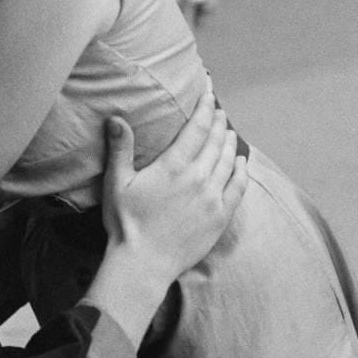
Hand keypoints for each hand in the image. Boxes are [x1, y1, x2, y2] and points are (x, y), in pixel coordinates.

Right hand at [92, 91, 248, 344]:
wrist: (143, 264)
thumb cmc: (126, 223)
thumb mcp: (117, 183)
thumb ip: (120, 148)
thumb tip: (116, 118)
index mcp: (174, 166)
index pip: (196, 127)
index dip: (204, 107)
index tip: (208, 93)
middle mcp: (199, 178)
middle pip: (215, 141)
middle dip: (217, 121)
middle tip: (218, 109)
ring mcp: (213, 198)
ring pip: (228, 161)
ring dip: (229, 142)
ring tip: (228, 131)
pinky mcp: (220, 217)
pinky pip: (238, 188)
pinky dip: (241, 172)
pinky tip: (240, 163)